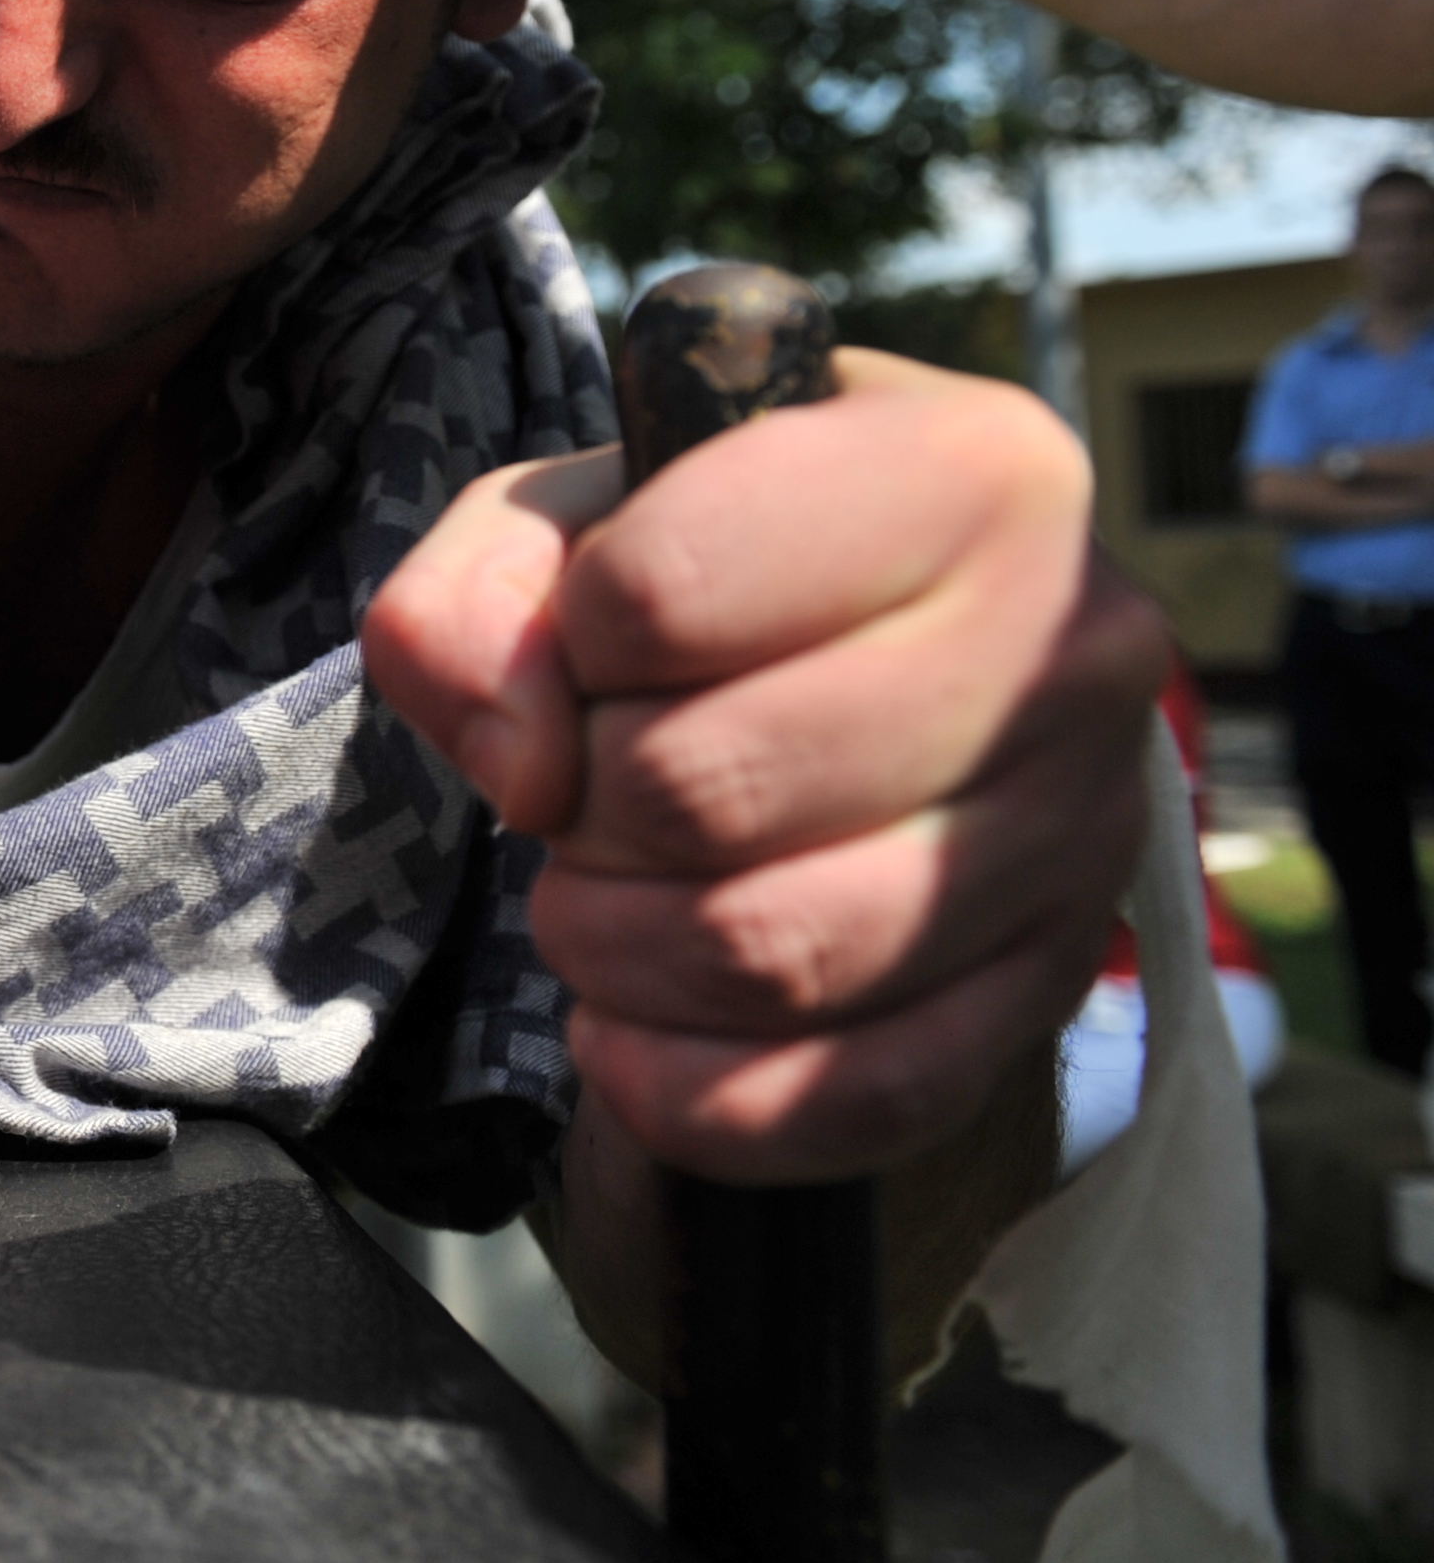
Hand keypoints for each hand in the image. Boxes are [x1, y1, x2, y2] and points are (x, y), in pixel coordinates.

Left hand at [363, 353, 1162, 1184]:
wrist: (872, 663)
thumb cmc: (713, 566)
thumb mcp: (564, 522)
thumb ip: (475, 596)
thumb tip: (525, 764)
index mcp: (970, 468)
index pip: (670, 589)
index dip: (572, 641)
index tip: (590, 644)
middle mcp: (1073, 645)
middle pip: (712, 787)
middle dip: (586, 810)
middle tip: (581, 796)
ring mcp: (1087, 830)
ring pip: (779, 956)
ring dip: (618, 949)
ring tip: (598, 899)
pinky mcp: (1057, 988)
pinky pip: (863, 1094)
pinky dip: (694, 1092)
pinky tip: (630, 1033)